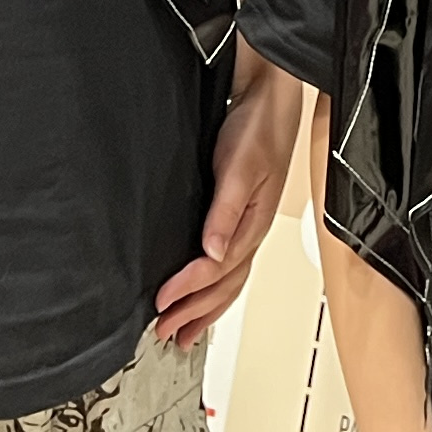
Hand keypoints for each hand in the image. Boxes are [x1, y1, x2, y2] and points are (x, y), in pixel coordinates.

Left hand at [155, 58, 303, 346]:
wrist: (269, 97)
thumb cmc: (259, 126)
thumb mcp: (240, 166)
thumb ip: (225, 211)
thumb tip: (211, 252)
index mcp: (253, 222)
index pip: (217, 268)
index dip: (188, 289)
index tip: (162, 303)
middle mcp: (251, 230)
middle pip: (224, 285)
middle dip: (195, 312)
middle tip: (168, 334)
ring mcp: (247, 225)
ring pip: (227, 280)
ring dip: (205, 308)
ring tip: (183, 332)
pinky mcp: (239, 215)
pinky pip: (228, 265)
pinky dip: (213, 288)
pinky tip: (202, 294)